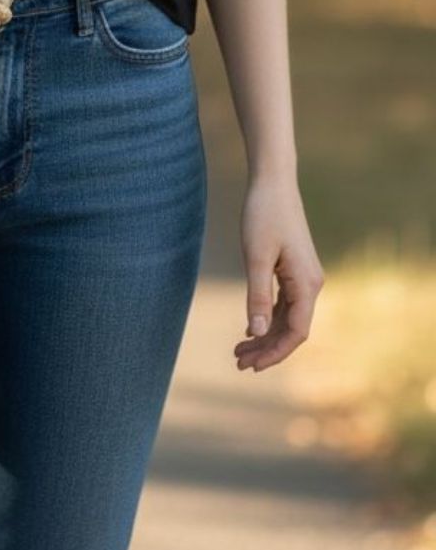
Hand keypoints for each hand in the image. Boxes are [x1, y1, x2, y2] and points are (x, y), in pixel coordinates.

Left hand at [234, 173, 324, 372]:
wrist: (273, 183)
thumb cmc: (263, 215)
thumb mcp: (256, 257)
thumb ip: (258, 295)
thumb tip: (257, 332)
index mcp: (307, 285)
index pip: (296, 332)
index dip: (275, 352)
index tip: (251, 365)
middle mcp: (311, 285)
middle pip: (292, 329)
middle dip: (267, 349)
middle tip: (238, 362)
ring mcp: (304, 278)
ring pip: (287, 318)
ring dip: (265, 336)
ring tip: (239, 351)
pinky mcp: (294, 270)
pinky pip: (285, 303)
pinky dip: (268, 318)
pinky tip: (250, 329)